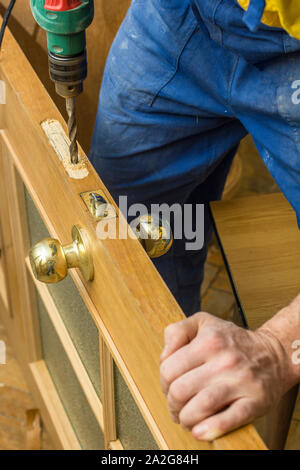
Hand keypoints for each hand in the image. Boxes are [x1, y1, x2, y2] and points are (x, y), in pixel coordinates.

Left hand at [160, 312, 293, 440]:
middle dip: (172, 404)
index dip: (163, 383)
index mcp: (209, 340)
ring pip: (200, 406)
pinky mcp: (255, 401)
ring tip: (186, 418)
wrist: (273, 353)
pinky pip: (229, 419)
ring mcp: (241, 381)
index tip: (169, 387)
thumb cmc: (232, 340)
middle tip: (176, 406)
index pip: (169, 369)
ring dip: (186, 418)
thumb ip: (177, 332)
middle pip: (180, 390)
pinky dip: (210, 429)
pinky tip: (200, 431)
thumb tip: (164, 356)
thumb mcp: (203, 322)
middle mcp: (224, 360)